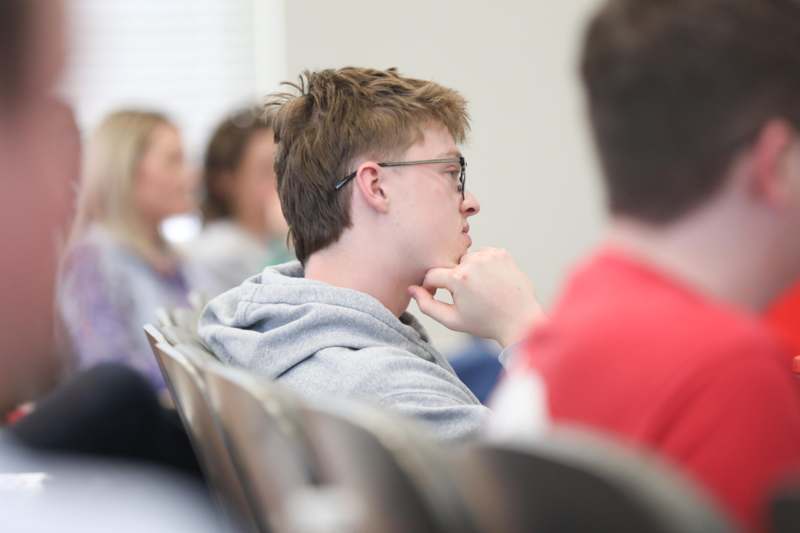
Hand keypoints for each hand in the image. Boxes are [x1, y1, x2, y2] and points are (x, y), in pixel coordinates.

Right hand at [408, 248, 545, 346]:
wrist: (520, 320)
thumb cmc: (484, 323)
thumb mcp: (452, 320)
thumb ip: (426, 305)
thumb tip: (411, 289)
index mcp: (458, 278)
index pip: (431, 275)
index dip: (430, 287)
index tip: (436, 296)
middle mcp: (473, 262)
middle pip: (449, 266)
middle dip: (452, 280)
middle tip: (466, 298)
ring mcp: (489, 255)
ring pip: (466, 259)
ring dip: (468, 271)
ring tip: (479, 290)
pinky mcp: (501, 253)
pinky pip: (482, 255)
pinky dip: (482, 266)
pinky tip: (490, 282)